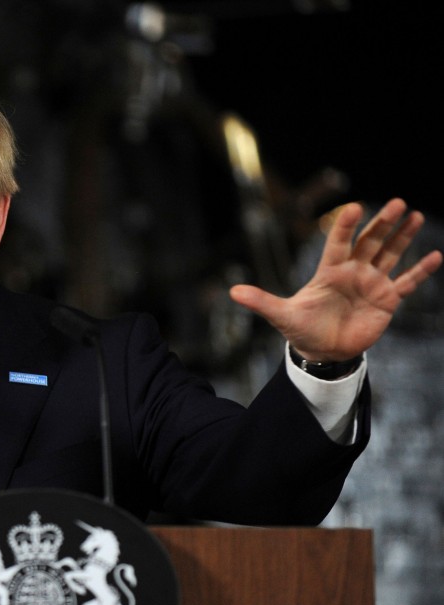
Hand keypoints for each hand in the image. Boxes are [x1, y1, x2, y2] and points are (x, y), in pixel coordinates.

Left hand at [229, 198, 442, 360]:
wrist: (322, 351)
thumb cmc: (301, 329)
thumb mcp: (280, 315)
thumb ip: (261, 301)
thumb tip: (232, 292)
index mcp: (329, 272)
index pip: (338, 243)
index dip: (345, 226)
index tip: (353, 207)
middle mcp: (353, 272)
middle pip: (369, 242)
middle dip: (382, 223)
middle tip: (397, 203)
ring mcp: (371, 284)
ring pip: (389, 255)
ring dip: (402, 237)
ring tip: (415, 215)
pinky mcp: (386, 300)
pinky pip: (406, 282)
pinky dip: (420, 271)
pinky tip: (435, 255)